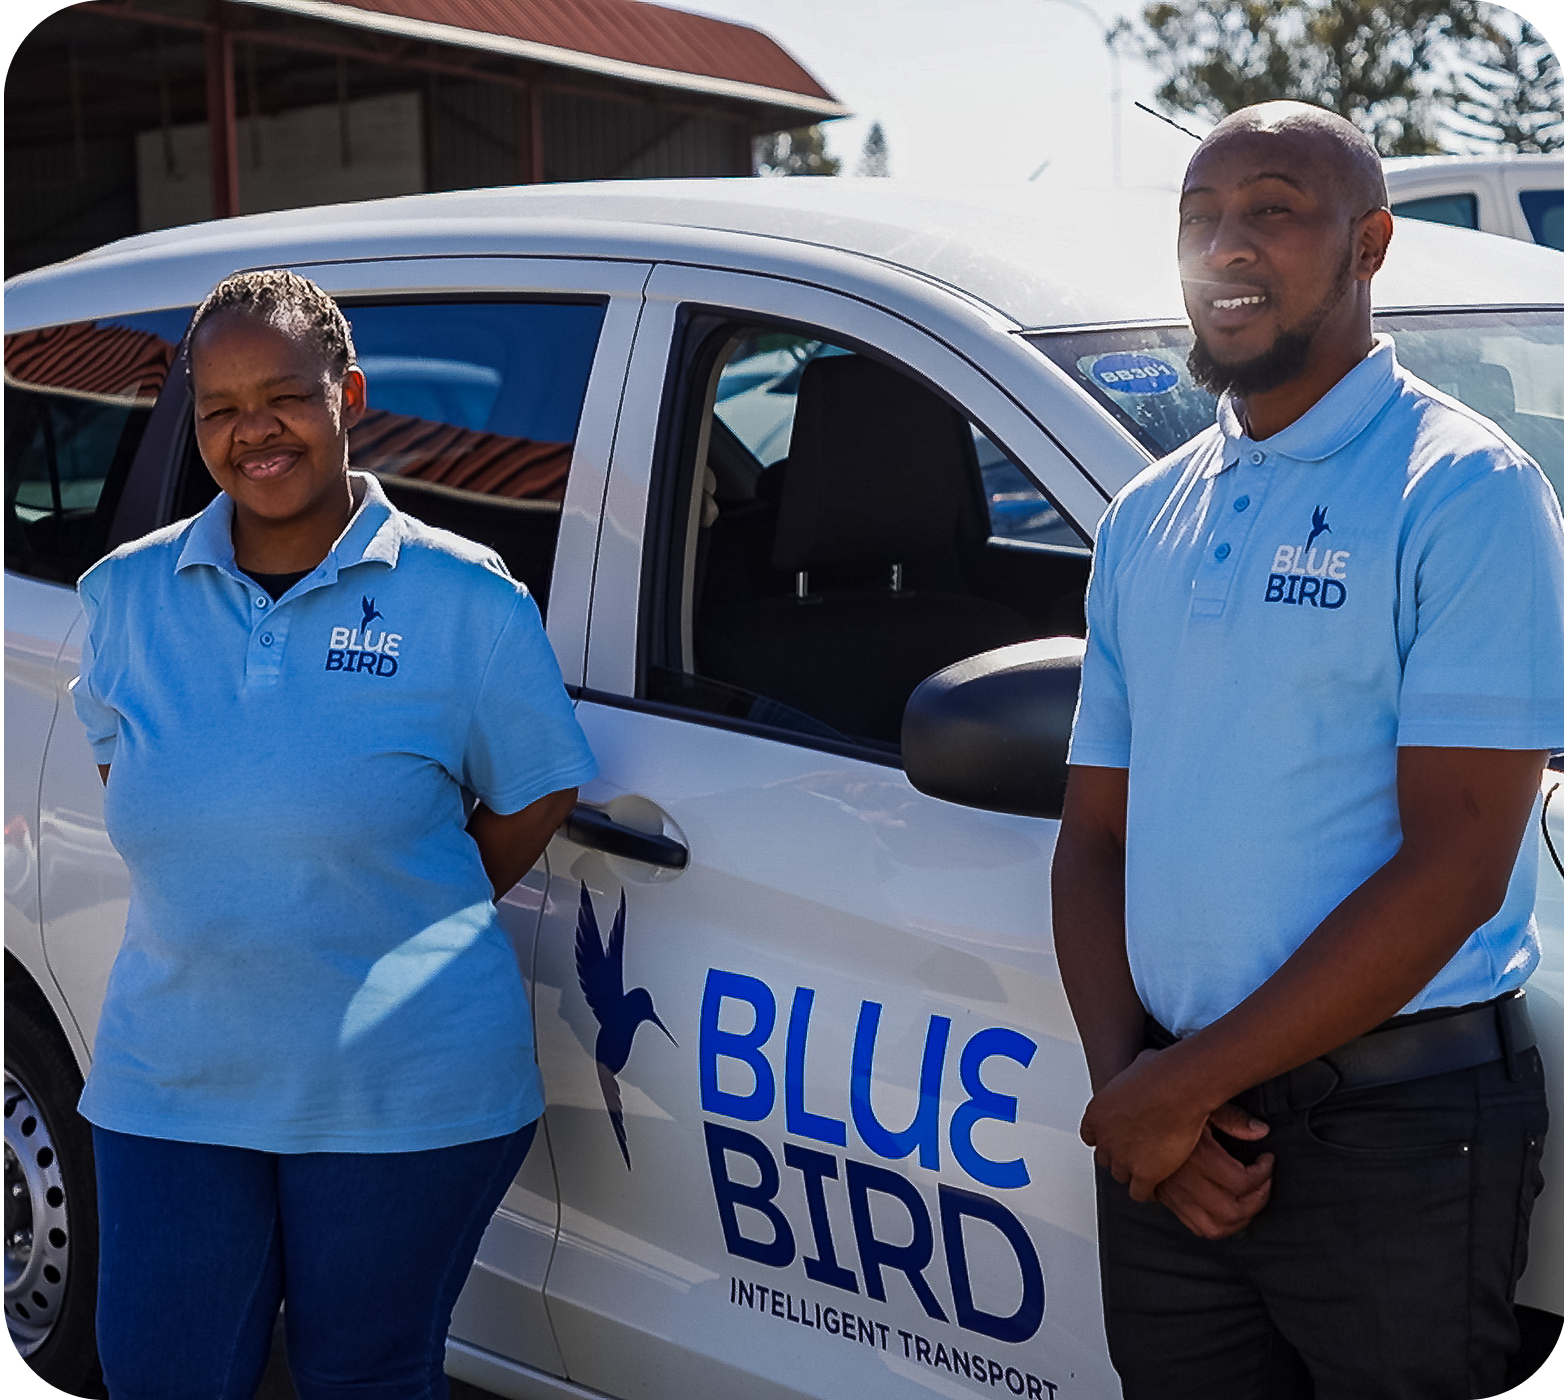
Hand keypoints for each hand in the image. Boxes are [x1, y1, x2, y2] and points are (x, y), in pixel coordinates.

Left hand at [1081, 1049, 1221, 1200]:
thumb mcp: (1137, 1066)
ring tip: (1148, 1172)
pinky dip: (1148, 1191)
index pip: (1091, 1135)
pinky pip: (1139, 1193)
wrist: (1178, 1088)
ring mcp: (1122, 1157)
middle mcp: (1105, 1137)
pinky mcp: (1144, 1174)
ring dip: (1134, 1174)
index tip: (1117, 1139)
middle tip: (1136, 1155)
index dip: (1106, 1137)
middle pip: (1105, 1158)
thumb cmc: (1162, 1073)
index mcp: (1097, 1112)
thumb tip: (1143, 1068)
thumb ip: (1132, 1077)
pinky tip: (1157, 1186)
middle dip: (1120, 1156)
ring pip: (1121, 1176)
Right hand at [1154, 1104, 1272, 1238]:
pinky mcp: (1169, 1201)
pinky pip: (1197, 1228)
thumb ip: (1232, 1118)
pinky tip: (1228, 1210)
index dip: (1264, 1173)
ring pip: (1215, 1227)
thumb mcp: (1201, 1106)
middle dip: (1258, 1200)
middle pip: (1233, 1211)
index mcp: (1197, 1156)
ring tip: (1250, 1201)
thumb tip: (1261, 1131)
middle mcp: (1185, 1180)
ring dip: (1240, 1220)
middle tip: (1265, 1183)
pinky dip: (1219, 1226)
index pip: (1242, 1181)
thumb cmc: (1170, 1109)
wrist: (1134, 1119)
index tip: (1267, 1161)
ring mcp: (1175, 1195)